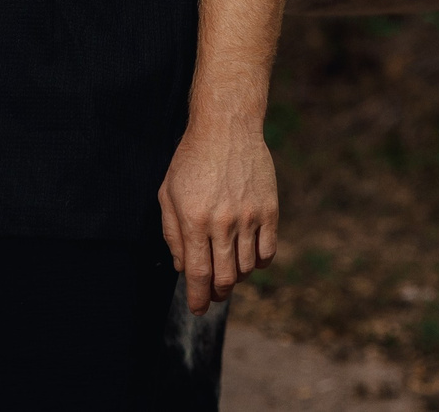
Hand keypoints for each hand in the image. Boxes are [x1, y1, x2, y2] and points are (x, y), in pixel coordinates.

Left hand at [158, 117, 278, 314]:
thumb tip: (182, 268)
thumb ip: (173, 234)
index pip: (198, 274)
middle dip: (217, 294)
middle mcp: (223, 222)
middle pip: (225, 278)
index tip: (198, 308)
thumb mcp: (168, 194)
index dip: (198, 298)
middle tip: (214, 294)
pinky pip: (268, 252)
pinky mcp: (270, 210)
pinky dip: (259, 263)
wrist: (227, 128)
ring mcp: (249, 217)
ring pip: (247, 268)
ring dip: (237, 277)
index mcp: (194, 220)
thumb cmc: (192, 160)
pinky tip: (249, 257)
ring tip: (229, 270)